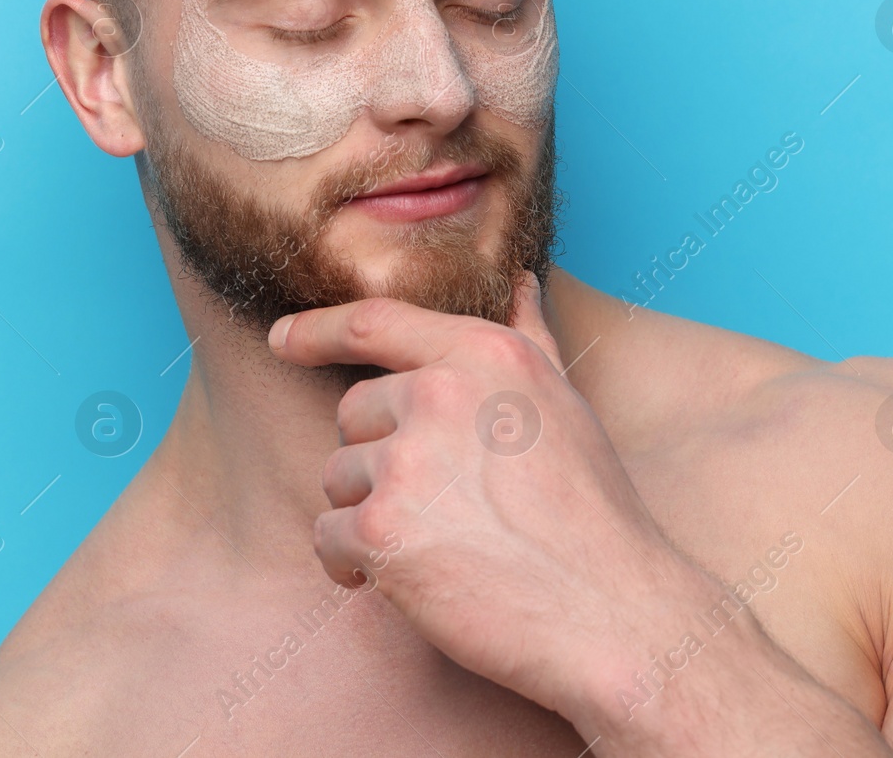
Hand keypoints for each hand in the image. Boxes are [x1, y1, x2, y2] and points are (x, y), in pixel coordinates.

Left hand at [268, 274, 712, 720]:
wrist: (610, 608)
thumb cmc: (593, 510)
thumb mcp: (567, 405)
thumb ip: (531, 338)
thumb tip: (521, 284)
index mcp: (486, 354)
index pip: (376, 322)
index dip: (318, 329)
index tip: (283, 337)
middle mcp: (441, 393)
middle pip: (354, 413)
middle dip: (379, 460)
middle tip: (441, 506)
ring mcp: (408, 460)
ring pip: (338, 478)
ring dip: (369, 516)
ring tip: (437, 546)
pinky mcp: (382, 530)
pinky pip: (328, 538)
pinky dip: (353, 566)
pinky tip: (407, 582)